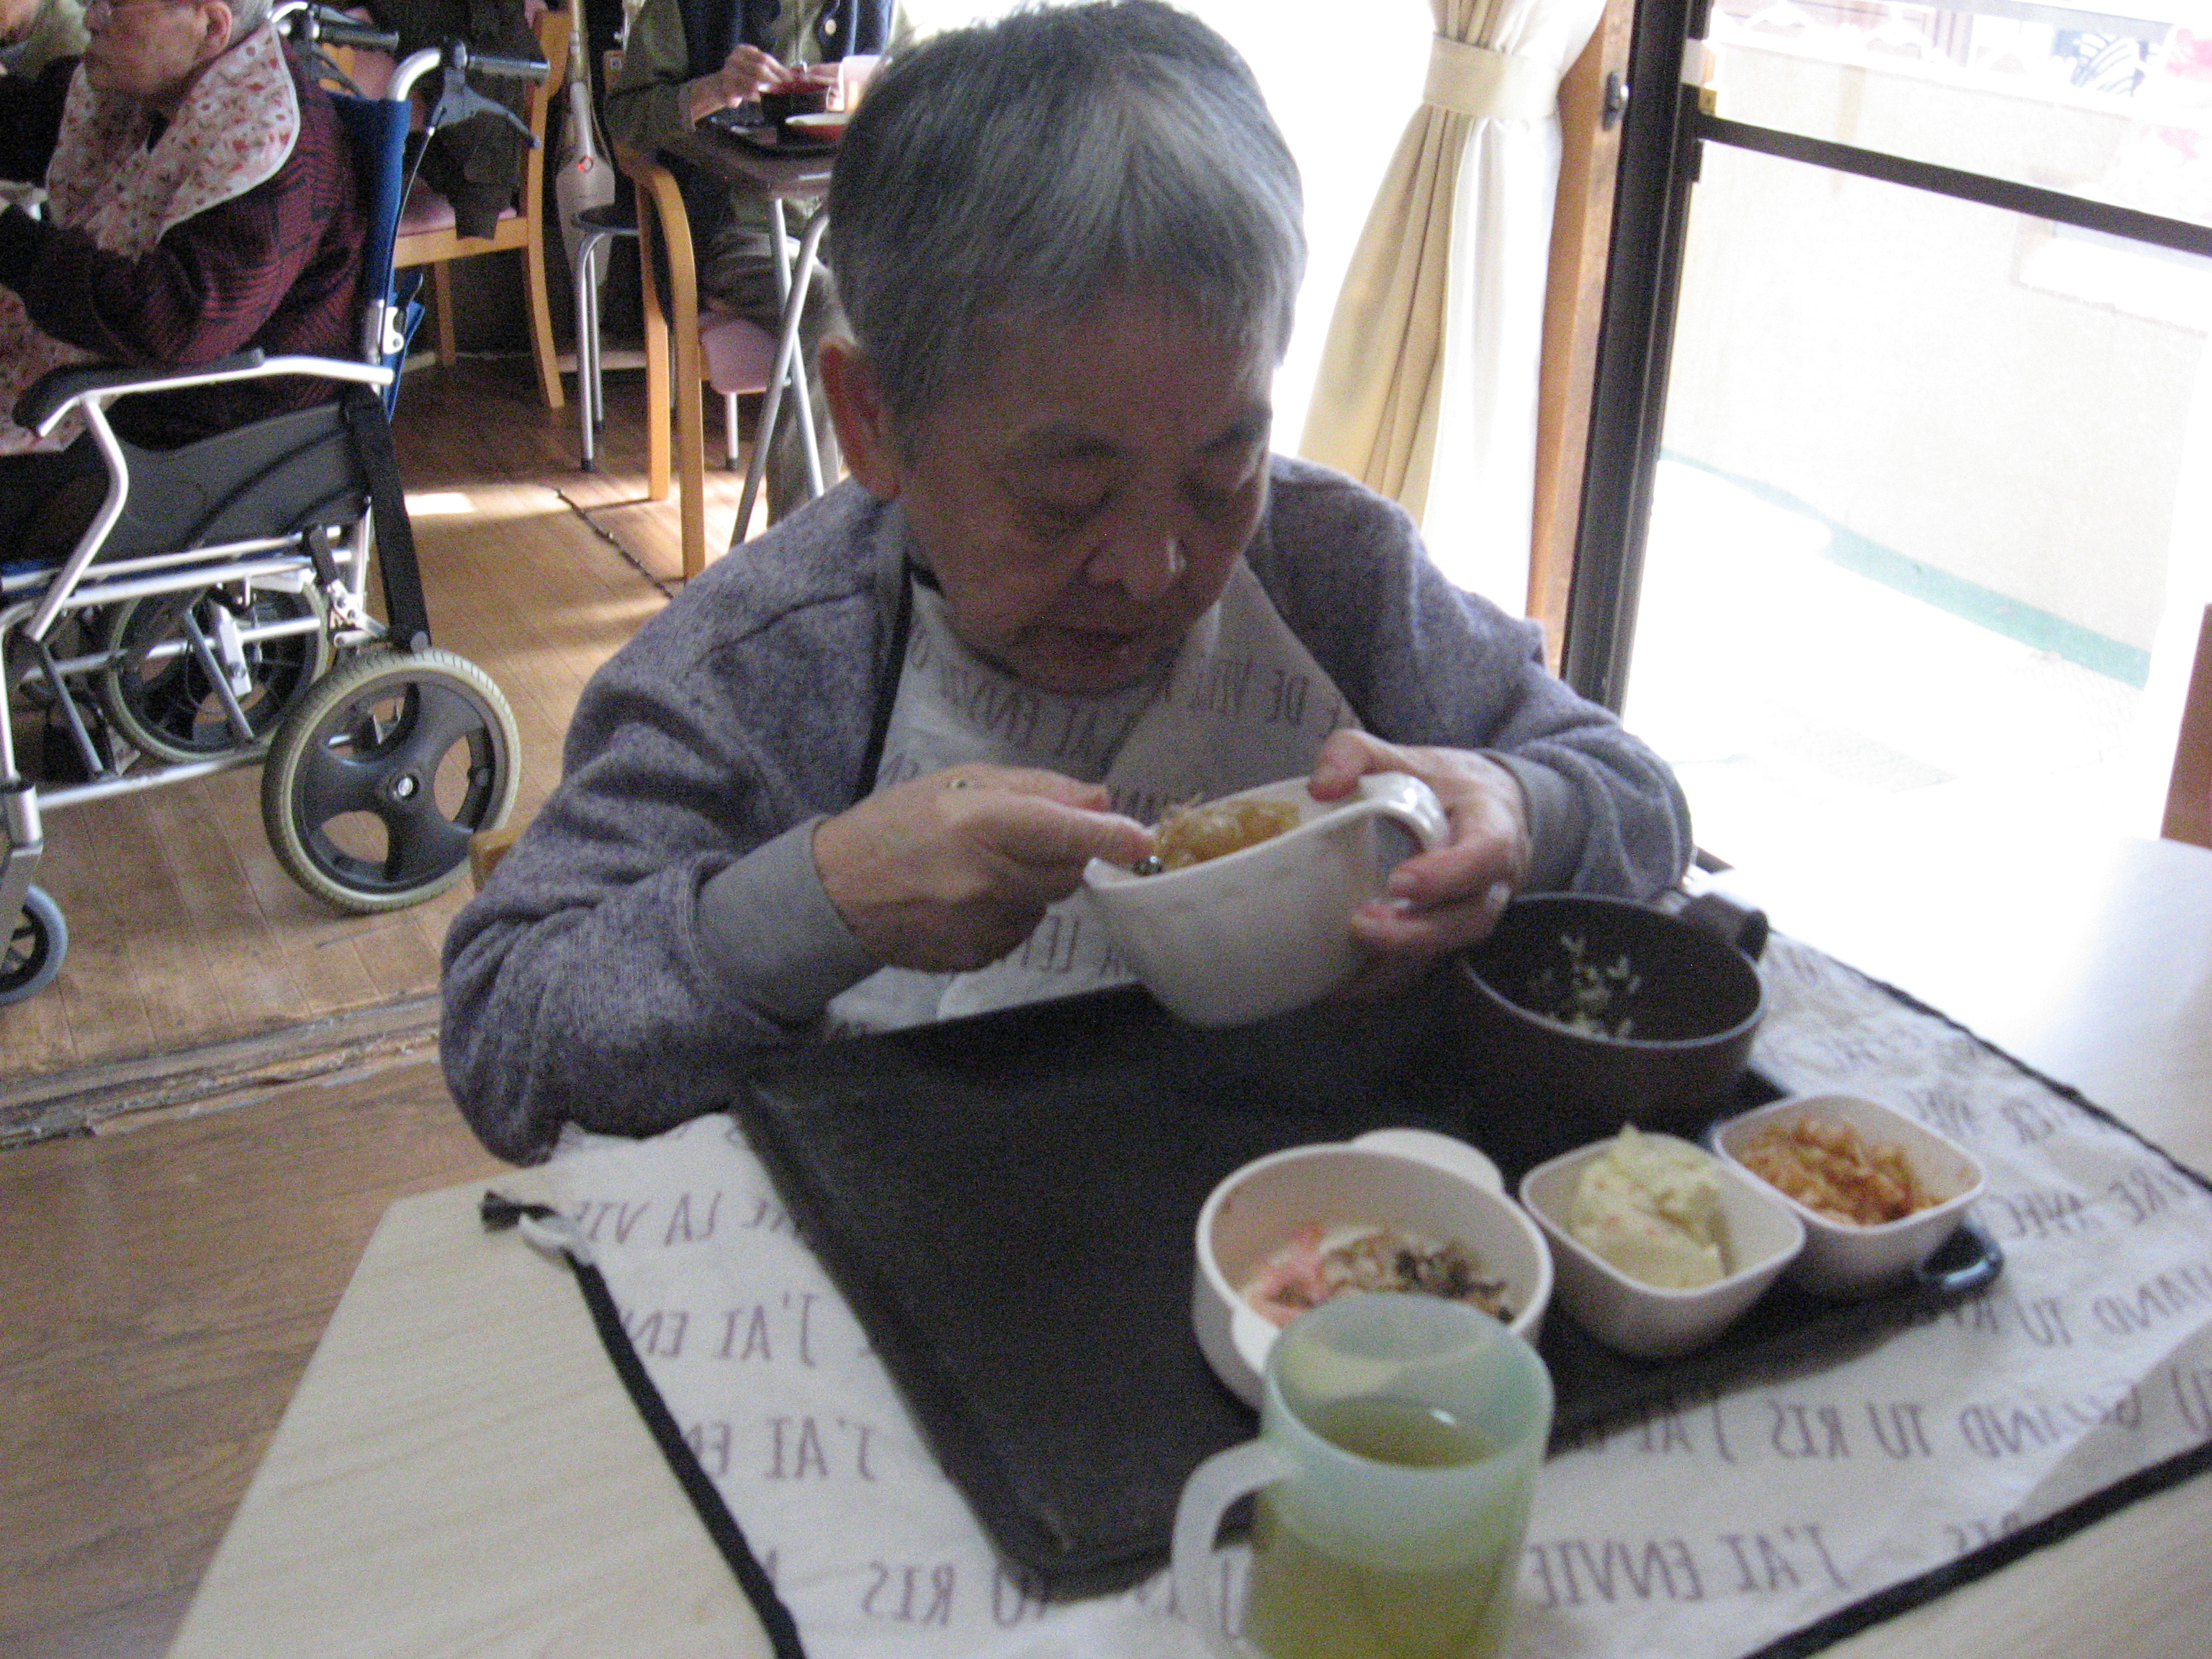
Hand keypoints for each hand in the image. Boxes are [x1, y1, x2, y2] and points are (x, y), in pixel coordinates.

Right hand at [701, 43, 789, 110]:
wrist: (719, 87)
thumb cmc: (742, 78)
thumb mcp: (755, 68)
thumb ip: (772, 70)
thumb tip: (798, 75)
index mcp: (742, 50)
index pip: (765, 59)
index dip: (780, 70)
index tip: (791, 80)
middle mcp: (733, 59)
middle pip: (759, 69)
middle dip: (774, 80)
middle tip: (784, 89)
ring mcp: (727, 74)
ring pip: (752, 83)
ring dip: (766, 91)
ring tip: (774, 95)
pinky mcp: (725, 89)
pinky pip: (744, 95)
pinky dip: (754, 98)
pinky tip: (759, 99)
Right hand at [813, 766, 1154, 972]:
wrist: (837, 891)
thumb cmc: (897, 823)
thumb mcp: (959, 782)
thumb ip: (1036, 789)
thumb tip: (1101, 800)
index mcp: (980, 823)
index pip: (1066, 832)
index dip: (1111, 838)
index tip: (1142, 840)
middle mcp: (986, 878)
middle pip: (1066, 871)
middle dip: (1062, 853)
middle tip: (1022, 837)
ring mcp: (981, 925)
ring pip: (1045, 903)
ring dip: (1032, 884)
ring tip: (982, 867)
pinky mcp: (976, 956)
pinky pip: (1019, 930)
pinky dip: (1010, 912)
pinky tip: (969, 898)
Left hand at [1305, 729, 1533, 997]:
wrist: (1485, 810)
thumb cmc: (1446, 786)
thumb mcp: (1408, 756)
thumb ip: (1358, 754)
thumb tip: (1321, 786)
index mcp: (1494, 828)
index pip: (1486, 854)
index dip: (1448, 874)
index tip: (1401, 881)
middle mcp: (1493, 883)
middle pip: (1467, 919)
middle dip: (1415, 932)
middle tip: (1362, 926)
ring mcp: (1470, 916)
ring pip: (1445, 951)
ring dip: (1395, 962)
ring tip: (1342, 967)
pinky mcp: (1445, 938)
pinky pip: (1421, 968)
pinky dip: (1381, 980)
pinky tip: (1336, 986)